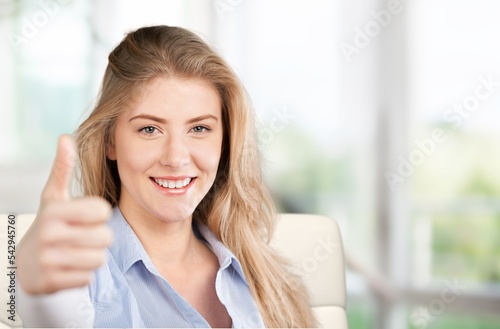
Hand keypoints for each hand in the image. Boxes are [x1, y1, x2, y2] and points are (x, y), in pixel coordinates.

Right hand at [18, 135, 112, 294]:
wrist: (27, 264)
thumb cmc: (51, 224)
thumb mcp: (54, 197)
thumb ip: (62, 169)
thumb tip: (66, 137)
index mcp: (54, 211)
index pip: (103, 212)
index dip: (100, 215)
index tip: (86, 217)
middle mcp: (49, 235)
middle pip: (105, 237)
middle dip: (98, 238)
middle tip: (81, 237)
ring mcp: (48, 261)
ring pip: (99, 258)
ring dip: (92, 256)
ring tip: (76, 251)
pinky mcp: (51, 283)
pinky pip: (88, 277)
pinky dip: (83, 274)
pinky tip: (69, 267)